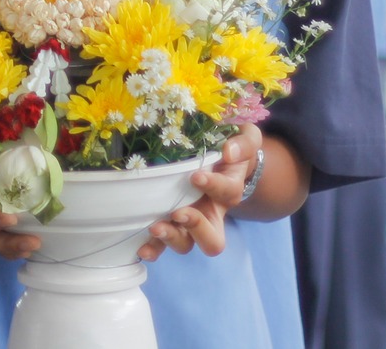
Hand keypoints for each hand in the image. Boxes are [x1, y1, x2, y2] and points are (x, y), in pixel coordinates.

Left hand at [138, 124, 260, 260]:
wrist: (217, 158)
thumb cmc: (230, 147)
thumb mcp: (246, 138)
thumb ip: (244, 143)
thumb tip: (228, 152)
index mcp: (228, 192)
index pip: (227, 193)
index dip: (214, 186)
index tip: (196, 176)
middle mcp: (210, 214)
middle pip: (212, 239)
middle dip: (195, 227)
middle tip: (178, 213)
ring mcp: (188, 221)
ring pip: (185, 244)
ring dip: (170, 239)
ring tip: (155, 228)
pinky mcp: (169, 222)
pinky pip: (162, 243)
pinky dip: (152, 247)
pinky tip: (139, 247)